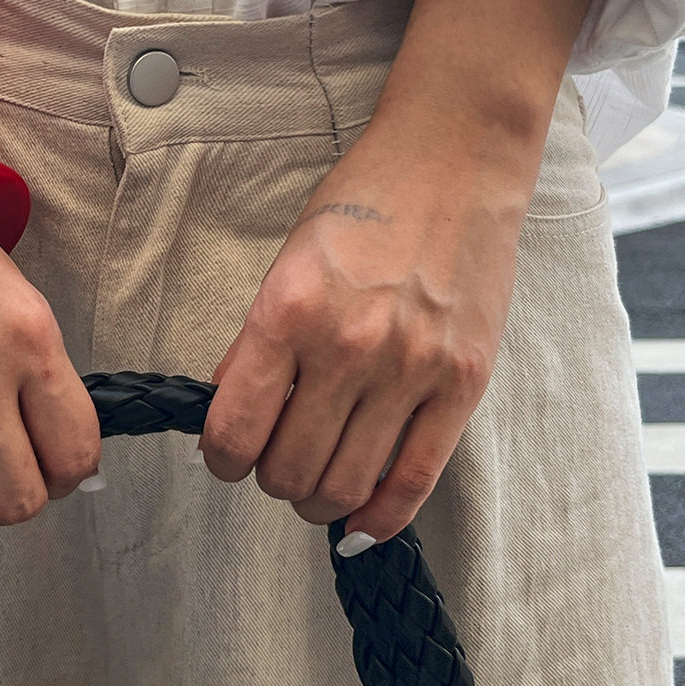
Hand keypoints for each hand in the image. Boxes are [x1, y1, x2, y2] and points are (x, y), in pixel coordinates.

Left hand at [198, 129, 528, 550]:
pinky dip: (381, 516)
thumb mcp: (287, 261)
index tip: (225, 456)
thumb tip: (232, 411)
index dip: (221, 459)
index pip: (235, 430)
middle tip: (275, 463)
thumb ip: (259, 341)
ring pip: (347, 486)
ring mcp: (410, 369)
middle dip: (271, 479)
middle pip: (290, 469)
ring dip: (319, 500)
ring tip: (315, 484)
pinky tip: (362, 520)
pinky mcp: (463, 383)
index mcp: (287, 311)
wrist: (452, 164)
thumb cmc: (361, 205)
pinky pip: (416, 480)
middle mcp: (346, 347)